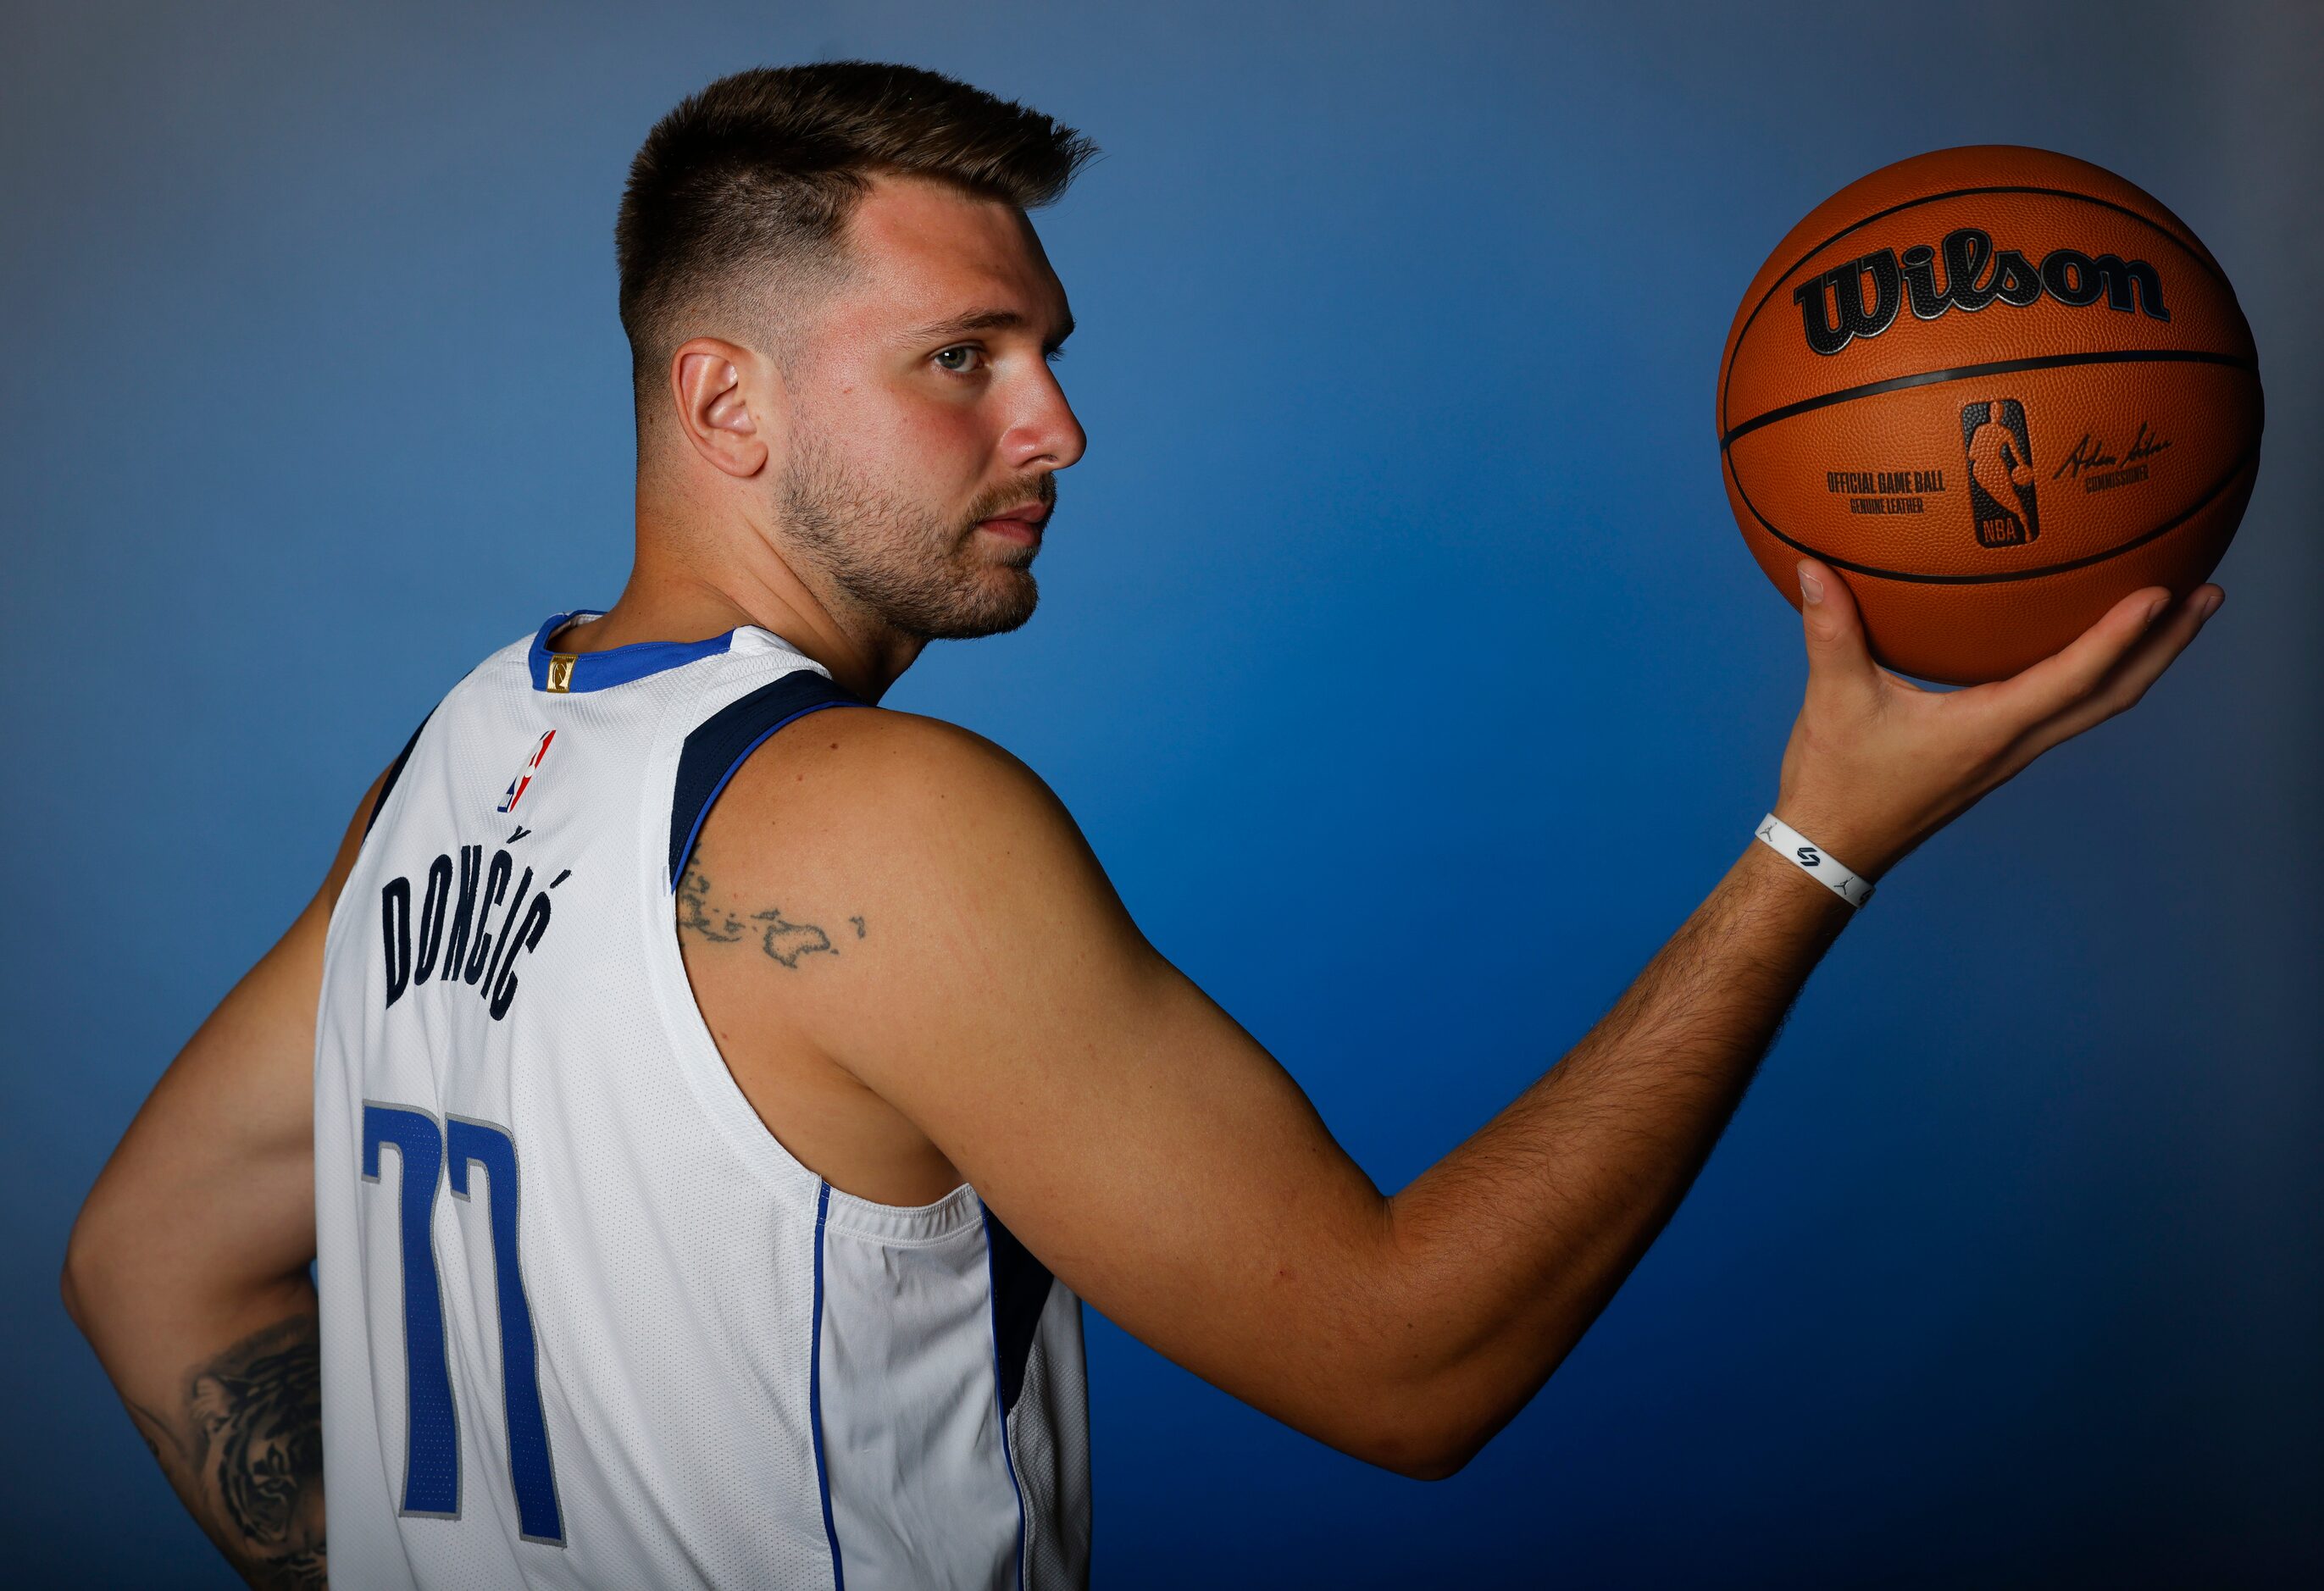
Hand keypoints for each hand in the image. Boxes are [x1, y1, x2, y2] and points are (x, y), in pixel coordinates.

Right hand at [1770, 557, 2223, 880]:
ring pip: (2099, 706)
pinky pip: (2069, 709)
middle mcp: (2015, 743)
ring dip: (2144, 661)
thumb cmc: (1838, 781)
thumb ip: (1829, 630)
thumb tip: (1813, 565)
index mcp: (1987, 729)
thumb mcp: (1833, 701)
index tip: (2160, 593)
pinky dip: (2100, 673)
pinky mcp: (1999, 753)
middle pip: (2114, 696)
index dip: (2119, 637)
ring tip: (2176, 614)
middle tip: (2208, 594)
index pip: (2071, 680)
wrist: (1833, 848)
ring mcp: (2012, 752)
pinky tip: (2093, 647)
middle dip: (2167, 646)